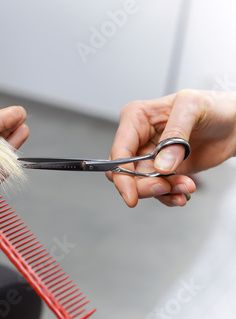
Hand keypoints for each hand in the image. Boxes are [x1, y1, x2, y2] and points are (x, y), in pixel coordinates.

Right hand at [108, 89, 235, 206]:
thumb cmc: (215, 106)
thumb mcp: (193, 107)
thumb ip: (175, 135)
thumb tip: (161, 165)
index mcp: (137, 118)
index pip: (120, 150)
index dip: (122, 174)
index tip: (131, 194)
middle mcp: (139, 138)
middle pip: (125, 172)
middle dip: (144, 185)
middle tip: (164, 188)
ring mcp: (151, 156)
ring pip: (141, 184)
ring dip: (163, 191)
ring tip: (184, 186)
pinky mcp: (164, 170)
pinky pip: (158, 190)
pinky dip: (169, 195)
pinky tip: (183, 190)